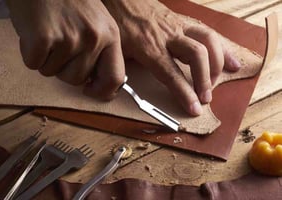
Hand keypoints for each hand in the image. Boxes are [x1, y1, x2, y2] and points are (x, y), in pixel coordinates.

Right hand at [6, 0, 124, 99]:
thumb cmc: (69, 1)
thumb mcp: (97, 22)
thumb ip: (101, 51)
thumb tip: (97, 84)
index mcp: (111, 35)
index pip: (115, 78)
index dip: (102, 91)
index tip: (90, 90)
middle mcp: (94, 38)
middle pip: (77, 80)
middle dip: (65, 69)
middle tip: (60, 43)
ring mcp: (69, 39)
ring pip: (54, 74)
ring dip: (48, 60)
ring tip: (49, 34)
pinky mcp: (43, 38)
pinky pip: (34, 65)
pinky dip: (30, 53)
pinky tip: (34, 32)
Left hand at [103, 0, 240, 115]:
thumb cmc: (118, 22)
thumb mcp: (116, 49)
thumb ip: (120, 71)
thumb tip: (118, 90)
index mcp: (149, 48)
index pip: (171, 74)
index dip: (184, 93)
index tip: (195, 109)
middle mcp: (168, 37)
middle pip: (197, 56)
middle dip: (205, 79)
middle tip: (206, 97)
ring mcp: (178, 27)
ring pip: (207, 40)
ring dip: (218, 62)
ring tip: (223, 79)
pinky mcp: (183, 21)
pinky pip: (207, 31)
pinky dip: (221, 46)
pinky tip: (230, 58)